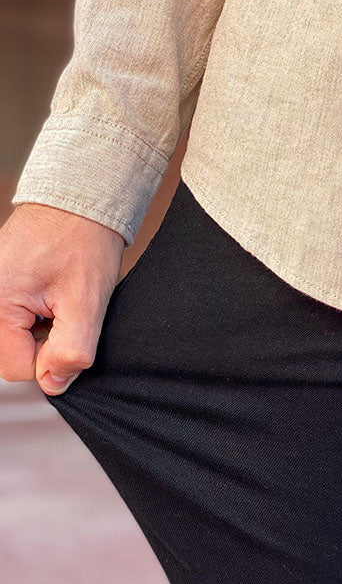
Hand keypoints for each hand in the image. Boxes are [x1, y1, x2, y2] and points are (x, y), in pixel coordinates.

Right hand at [0, 201, 125, 395]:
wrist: (79, 200)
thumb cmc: (83, 244)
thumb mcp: (86, 304)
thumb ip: (70, 352)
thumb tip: (53, 384)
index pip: (18, 368)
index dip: (53, 359)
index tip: (70, 327)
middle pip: (12, 355)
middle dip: (45, 344)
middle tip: (65, 310)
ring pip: (14, 340)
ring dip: (42, 330)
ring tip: (58, 299)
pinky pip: (13, 321)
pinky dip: (36, 316)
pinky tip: (50, 294)